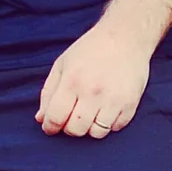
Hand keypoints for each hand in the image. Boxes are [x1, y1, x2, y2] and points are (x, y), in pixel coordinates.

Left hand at [39, 21, 150, 137]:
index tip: (51, 126)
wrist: (125, 37)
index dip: (50, 127)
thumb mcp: (62, 64)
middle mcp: (93, 92)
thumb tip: (41, 118)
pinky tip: (106, 111)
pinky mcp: (130, 103)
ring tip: (90, 115)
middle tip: (72, 118)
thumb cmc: (90, 50)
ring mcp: (113, 99)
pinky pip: (116, 128)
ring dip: (90, 128)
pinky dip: (109, 124)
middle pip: (75, 130)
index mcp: (72, 81)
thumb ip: (48, 92)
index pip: (55, 118)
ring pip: (96, 133)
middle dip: (69, 128)